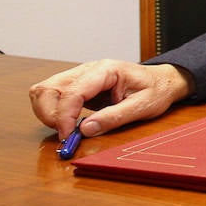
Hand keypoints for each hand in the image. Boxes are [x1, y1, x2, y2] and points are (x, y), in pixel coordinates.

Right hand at [29, 60, 192, 139]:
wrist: (162, 81)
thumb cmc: (155, 90)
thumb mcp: (142, 107)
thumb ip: (114, 118)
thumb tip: (85, 130)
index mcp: (106, 70)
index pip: (72, 91)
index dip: (65, 116)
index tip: (67, 136)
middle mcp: (88, 69)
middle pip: (49, 88)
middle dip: (50, 114)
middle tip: (65, 134)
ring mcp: (80, 75)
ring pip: (44, 90)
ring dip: (47, 112)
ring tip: (66, 128)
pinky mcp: (77, 85)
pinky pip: (52, 95)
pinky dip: (51, 110)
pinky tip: (67, 122)